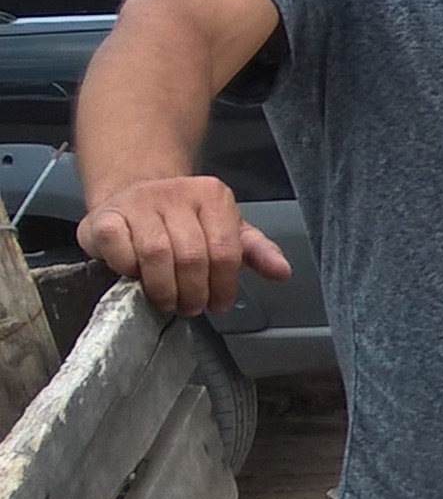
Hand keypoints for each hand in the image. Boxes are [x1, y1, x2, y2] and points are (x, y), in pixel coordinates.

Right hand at [77, 175, 289, 317]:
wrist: (131, 197)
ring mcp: (138, 202)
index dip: (223, 285)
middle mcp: (176, 192)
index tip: (217, 303)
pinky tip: (136, 277)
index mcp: (212, 196)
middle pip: (193, 256)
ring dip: (164, 288)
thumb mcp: (225, 231)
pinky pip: (120, 250)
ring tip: (168, 300)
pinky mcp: (104, 216)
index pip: (226, 250)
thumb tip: (282, 271)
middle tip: (191, 306)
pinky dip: (129, 270)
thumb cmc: (182, 222)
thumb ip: (254, 251)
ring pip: (157, 254)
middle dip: (194, 292)